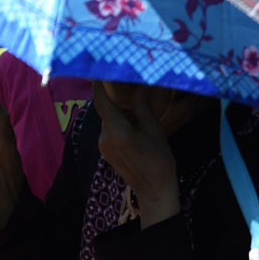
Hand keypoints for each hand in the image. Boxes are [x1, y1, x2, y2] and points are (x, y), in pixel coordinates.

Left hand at [92, 82, 179, 227]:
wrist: (154, 191)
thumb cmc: (159, 160)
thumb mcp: (154, 130)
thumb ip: (142, 107)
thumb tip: (138, 87)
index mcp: (117, 131)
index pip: (102, 101)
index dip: (99, 84)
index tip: (99, 69)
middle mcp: (104, 137)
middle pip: (105, 110)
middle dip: (114, 98)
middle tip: (125, 83)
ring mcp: (103, 145)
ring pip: (108, 120)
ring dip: (118, 111)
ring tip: (133, 104)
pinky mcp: (105, 151)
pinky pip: (109, 130)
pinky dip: (118, 122)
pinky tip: (133, 122)